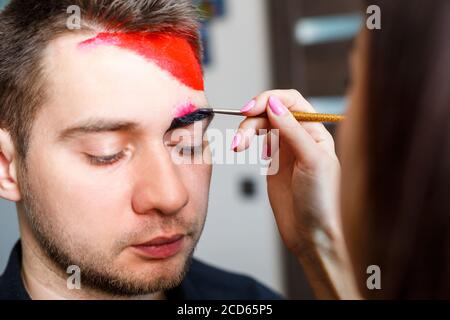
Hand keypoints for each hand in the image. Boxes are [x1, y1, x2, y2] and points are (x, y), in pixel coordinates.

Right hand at [233, 90, 358, 298]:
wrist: (310, 232)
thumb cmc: (320, 201)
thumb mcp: (311, 161)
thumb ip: (292, 130)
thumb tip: (274, 103)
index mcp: (315, 131)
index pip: (291, 101)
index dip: (269, 99)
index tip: (250, 109)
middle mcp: (300, 136)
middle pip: (271, 112)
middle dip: (252, 120)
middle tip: (240, 139)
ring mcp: (285, 148)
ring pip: (262, 125)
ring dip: (246, 131)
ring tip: (237, 147)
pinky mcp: (273, 161)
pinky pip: (258, 140)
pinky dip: (248, 140)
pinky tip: (246, 149)